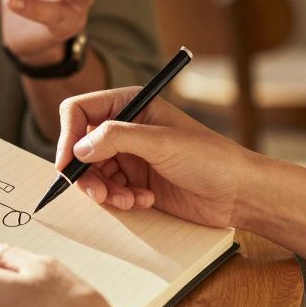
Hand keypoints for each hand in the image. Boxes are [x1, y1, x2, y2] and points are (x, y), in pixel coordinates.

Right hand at [57, 88, 254, 228]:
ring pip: (92, 174)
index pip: (80, 111)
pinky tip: (144, 201)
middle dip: (87, 174)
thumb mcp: (161, 143)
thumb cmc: (209, 158)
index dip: (68, 136)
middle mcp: (125, 128)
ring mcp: (129, 156)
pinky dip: (119, 200)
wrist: (237, 193)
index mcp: (130, 105)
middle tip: (100, 194)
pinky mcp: (135, 182)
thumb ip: (117, 138)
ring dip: (105, 192)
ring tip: (130, 200)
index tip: (68, 164)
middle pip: (79, 148)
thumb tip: (78, 147)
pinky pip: (108, 192)